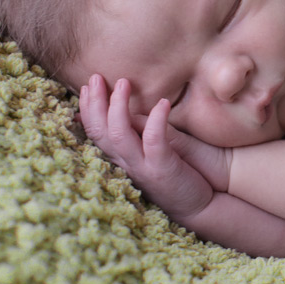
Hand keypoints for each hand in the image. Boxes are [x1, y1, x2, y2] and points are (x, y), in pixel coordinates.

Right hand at [79, 74, 213, 220]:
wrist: (199, 206)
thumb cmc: (177, 176)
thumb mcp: (153, 151)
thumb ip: (138, 133)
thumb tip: (126, 109)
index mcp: (121, 158)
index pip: (95, 132)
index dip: (87, 108)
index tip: (85, 85)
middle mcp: (126, 163)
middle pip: (100, 131)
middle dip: (94, 102)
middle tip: (95, 77)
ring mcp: (142, 167)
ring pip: (119, 135)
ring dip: (118, 107)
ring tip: (124, 83)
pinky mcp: (162, 169)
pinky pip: (154, 141)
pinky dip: (156, 120)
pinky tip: (163, 103)